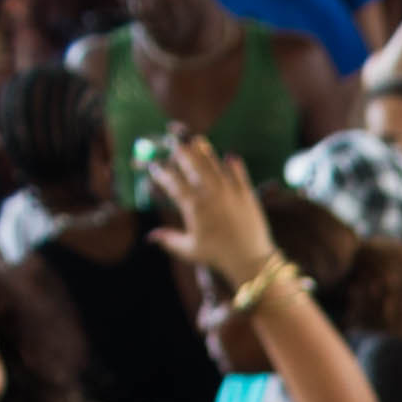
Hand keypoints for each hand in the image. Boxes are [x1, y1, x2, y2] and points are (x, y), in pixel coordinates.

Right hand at [145, 131, 280, 279]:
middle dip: (180, 151)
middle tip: (174, 146)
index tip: (154, 166)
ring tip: (196, 141)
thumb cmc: (218, 256)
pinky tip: (227, 157)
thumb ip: (168, 240)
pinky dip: (232, 162)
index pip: (171, 180)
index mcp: (192, 205)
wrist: (250, 260)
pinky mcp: (246, 192)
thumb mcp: (189, 250)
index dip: (160, 171)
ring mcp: (229, 190)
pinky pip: (238, 170)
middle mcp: (209, 193)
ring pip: (213, 161)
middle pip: (191, 162)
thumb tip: (150, 236)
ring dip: (202, 150)